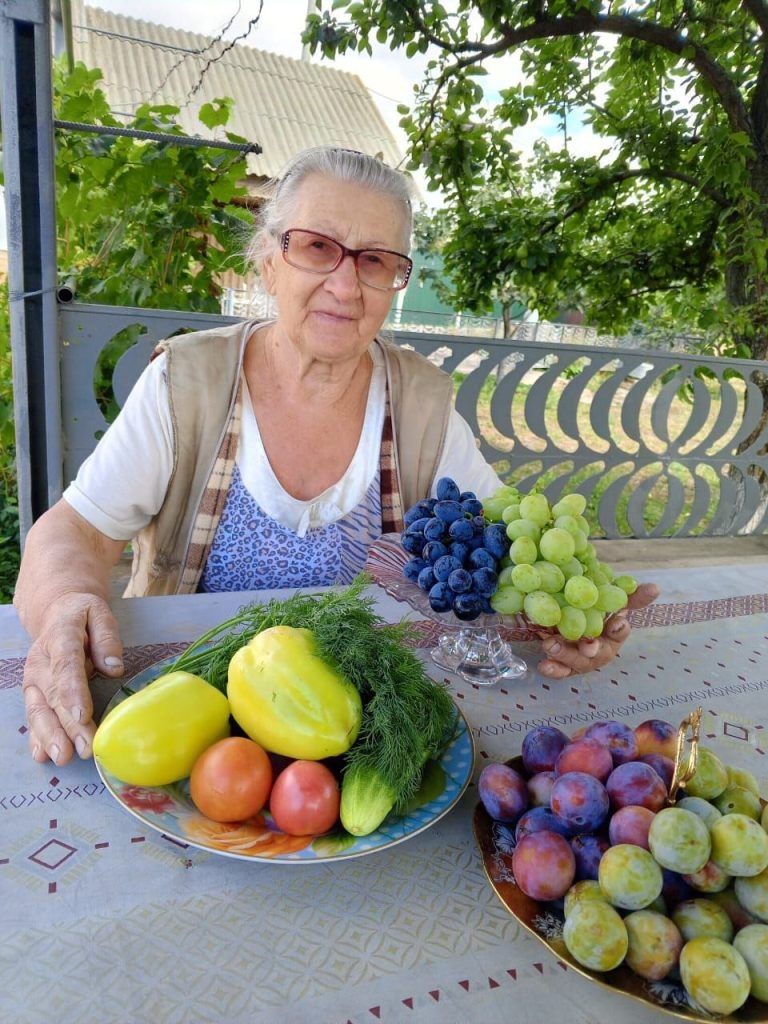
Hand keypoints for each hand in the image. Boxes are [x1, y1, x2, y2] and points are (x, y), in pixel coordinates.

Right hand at [22, 593, 124, 765]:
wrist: (55, 612)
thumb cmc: (82, 615)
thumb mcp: (98, 613)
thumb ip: (107, 637)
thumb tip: (114, 667)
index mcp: (60, 637)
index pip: (66, 666)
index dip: (73, 692)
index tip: (82, 715)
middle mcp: (41, 661)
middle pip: (54, 696)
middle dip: (67, 726)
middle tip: (83, 749)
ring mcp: (34, 679)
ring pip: (40, 710)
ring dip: (50, 736)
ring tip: (62, 758)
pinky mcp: (34, 691)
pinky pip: (34, 715)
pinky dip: (36, 736)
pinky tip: (42, 754)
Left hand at [536, 582, 659, 678]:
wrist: (572, 616)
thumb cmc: (596, 610)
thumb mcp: (610, 598)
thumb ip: (630, 595)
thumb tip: (655, 588)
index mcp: (614, 633)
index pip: (620, 631)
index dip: (619, 629)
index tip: (617, 623)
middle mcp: (600, 649)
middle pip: (598, 652)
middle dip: (591, 649)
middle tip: (586, 645)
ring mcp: (582, 659)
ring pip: (577, 662)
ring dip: (566, 656)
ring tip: (551, 646)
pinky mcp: (564, 664)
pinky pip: (560, 670)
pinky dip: (554, 669)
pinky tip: (544, 666)